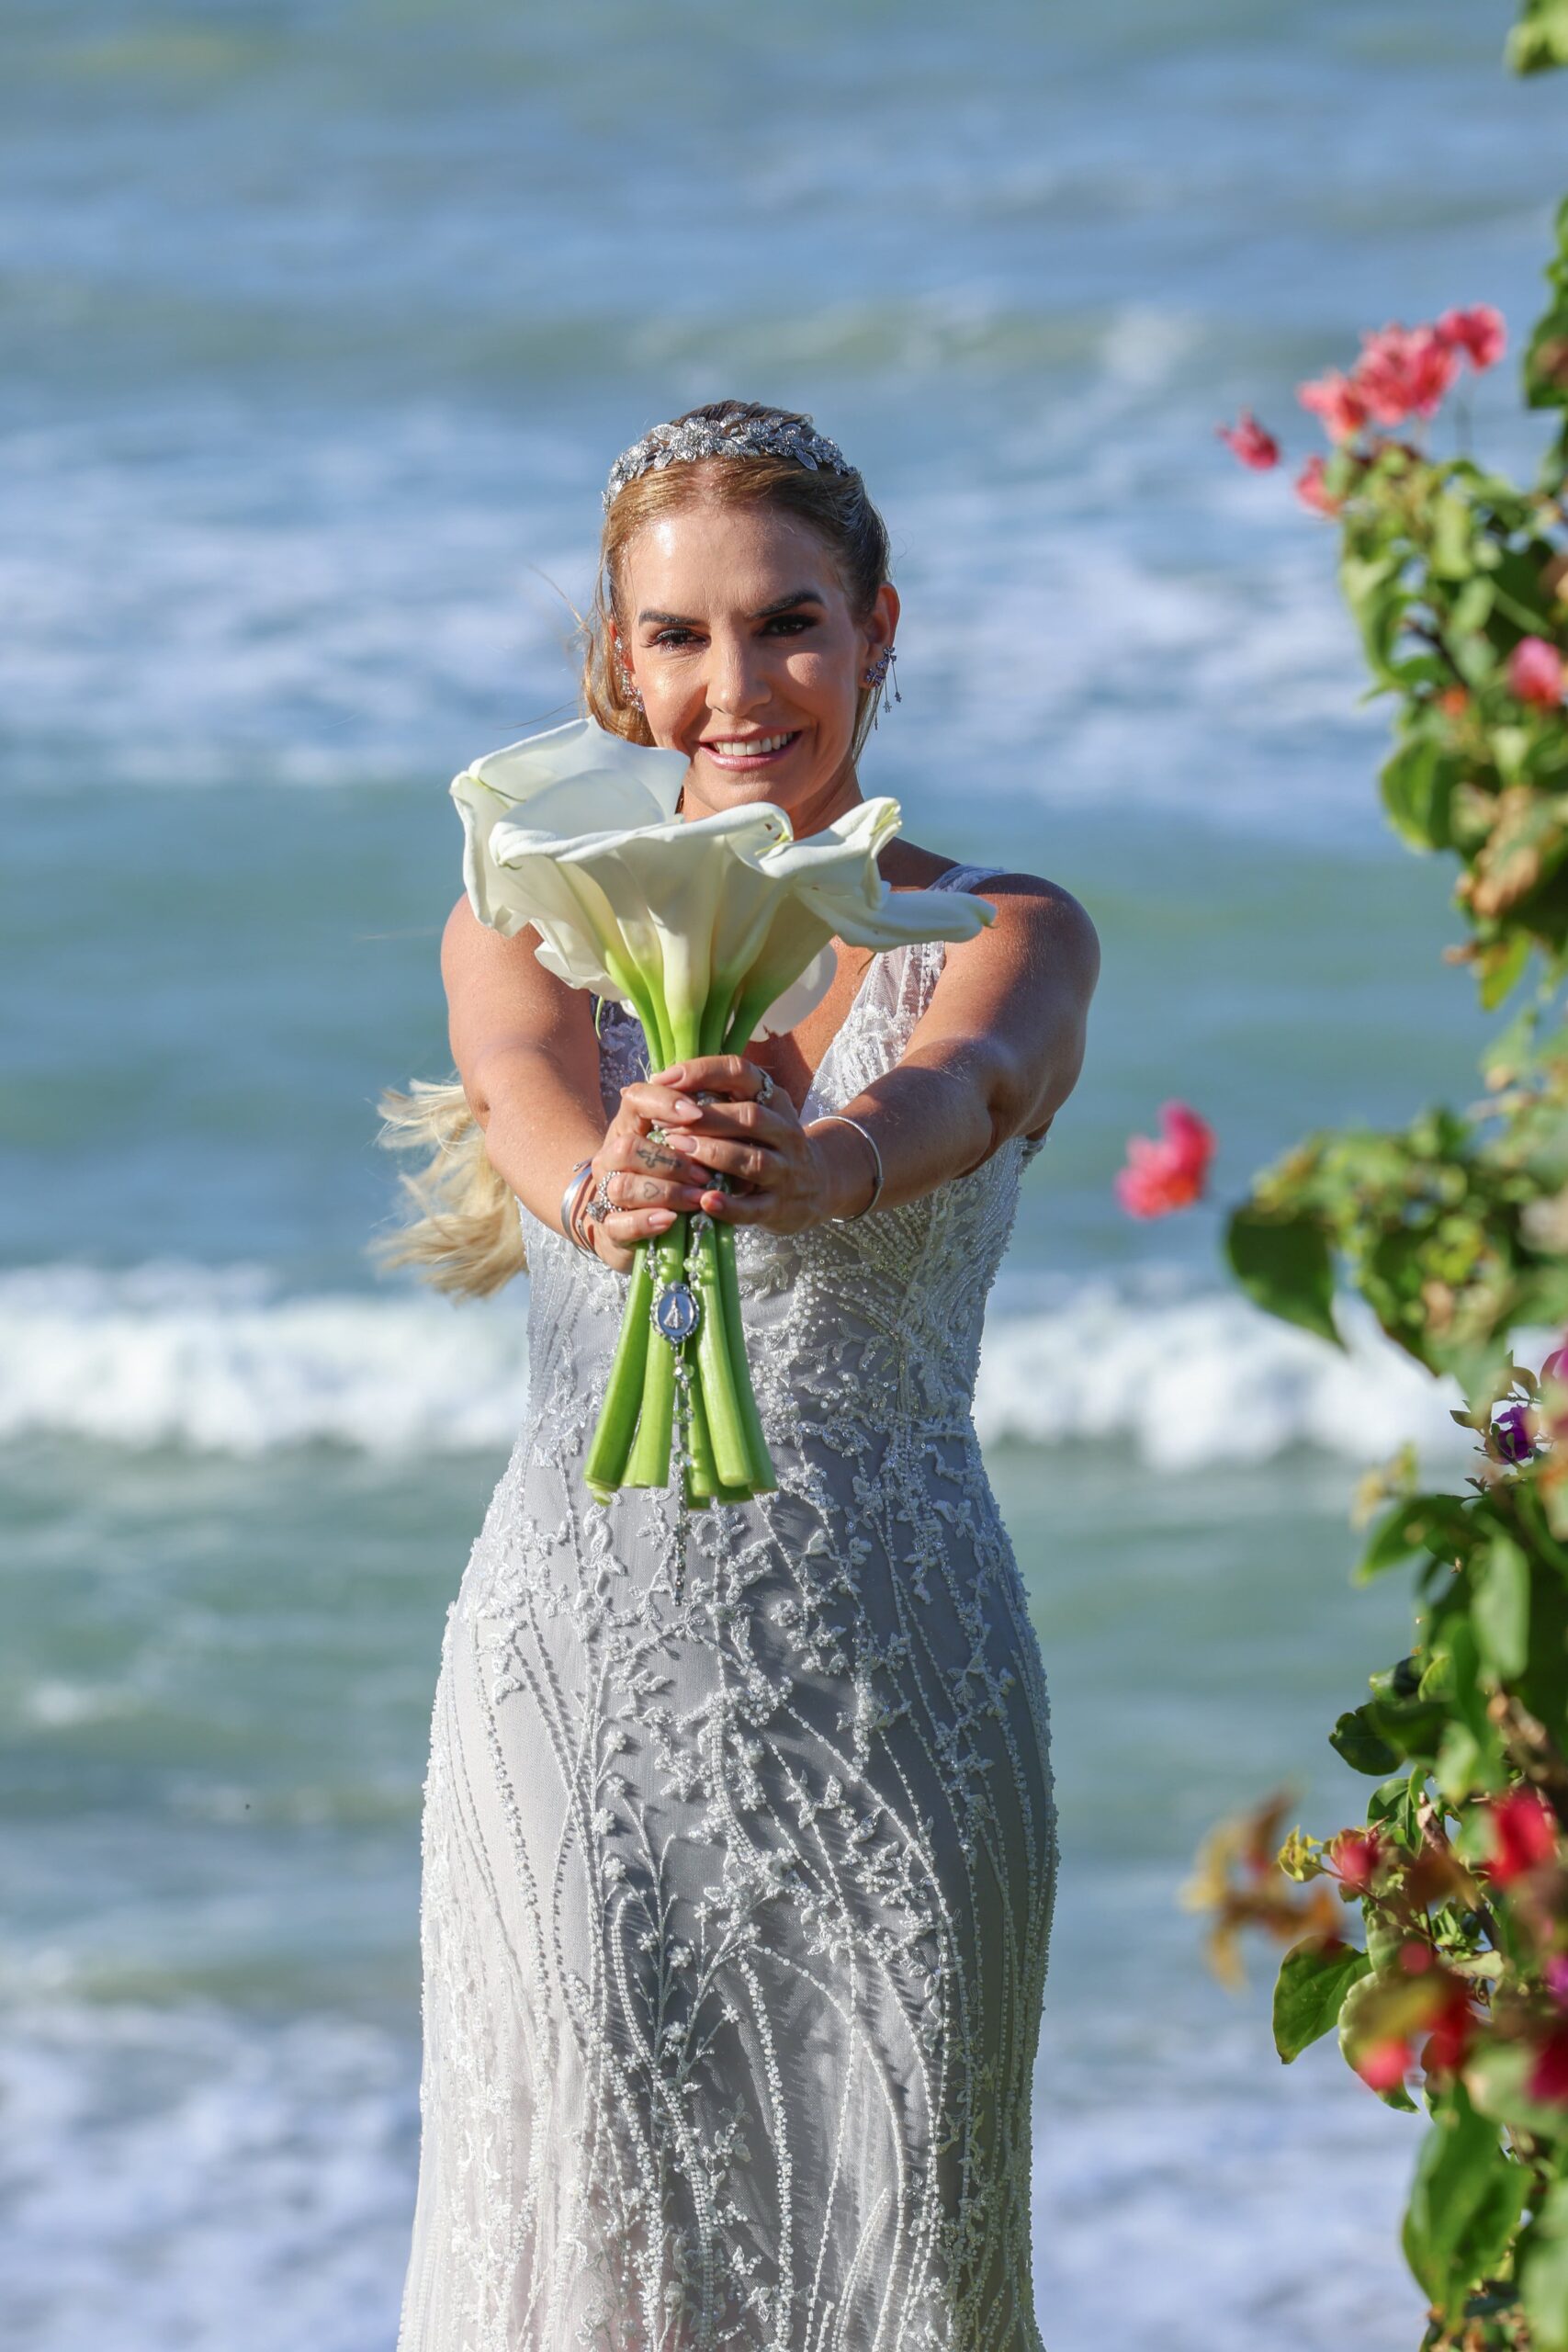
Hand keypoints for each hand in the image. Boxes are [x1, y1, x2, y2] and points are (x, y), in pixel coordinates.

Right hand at [583, 1077, 714, 1272]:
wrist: (636, 1224)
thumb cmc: (668, 1177)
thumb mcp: (683, 1149)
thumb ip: (696, 1130)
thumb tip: (730, 1115)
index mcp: (628, 1127)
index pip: (635, 1099)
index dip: (664, 1102)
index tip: (697, 1112)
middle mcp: (610, 1158)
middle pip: (627, 1147)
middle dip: (672, 1161)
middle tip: (705, 1174)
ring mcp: (605, 1194)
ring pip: (623, 1186)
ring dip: (667, 1192)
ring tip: (698, 1199)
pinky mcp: (610, 1230)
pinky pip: (619, 1225)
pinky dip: (647, 1221)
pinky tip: (670, 1220)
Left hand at [645, 1055, 836, 1233]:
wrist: (817, 1187)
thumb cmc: (767, 1146)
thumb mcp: (754, 1115)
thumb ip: (715, 1099)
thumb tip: (650, 1087)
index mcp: (772, 1100)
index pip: (741, 1072)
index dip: (702, 1072)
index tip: (663, 1080)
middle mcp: (784, 1132)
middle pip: (749, 1117)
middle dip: (706, 1117)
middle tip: (665, 1121)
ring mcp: (785, 1171)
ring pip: (753, 1160)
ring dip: (714, 1154)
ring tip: (678, 1150)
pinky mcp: (780, 1207)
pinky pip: (755, 1207)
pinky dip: (730, 1206)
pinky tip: (705, 1201)